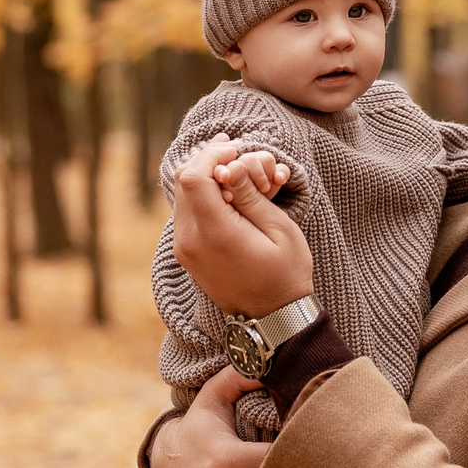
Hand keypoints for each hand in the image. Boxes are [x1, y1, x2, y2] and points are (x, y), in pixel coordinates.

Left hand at [171, 136, 314, 317]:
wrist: (274, 318)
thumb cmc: (286, 273)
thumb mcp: (278, 229)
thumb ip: (250, 195)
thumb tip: (229, 165)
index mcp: (215, 233)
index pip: (194, 177)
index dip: (212, 154)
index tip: (235, 149)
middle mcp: (190, 241)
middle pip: (183, 181)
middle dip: (207, 160)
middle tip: (234, 150)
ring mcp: (185, 249)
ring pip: (181, 195)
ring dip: (204, 175)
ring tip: (233, 168)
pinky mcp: (186, 254)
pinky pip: (185, 212)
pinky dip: (202, 194)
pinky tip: (225, 189)